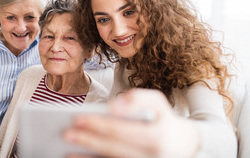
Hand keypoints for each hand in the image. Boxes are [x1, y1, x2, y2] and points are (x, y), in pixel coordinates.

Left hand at [63, 88, 199, 157]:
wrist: (184, 146)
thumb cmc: (164, 119)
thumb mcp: (157, 102)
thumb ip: (138, 98)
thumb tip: (114, 106)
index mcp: (157, 137)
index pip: (121, 130)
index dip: (97, 125)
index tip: (77, 119)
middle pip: (112, 149)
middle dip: (87, 141)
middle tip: (65, 133)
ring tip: (67, 151)